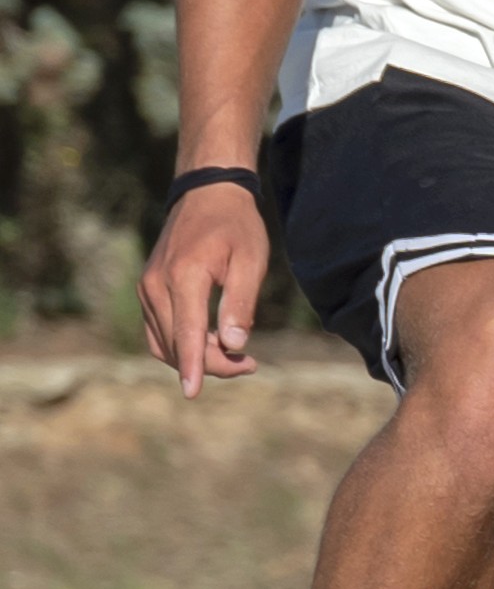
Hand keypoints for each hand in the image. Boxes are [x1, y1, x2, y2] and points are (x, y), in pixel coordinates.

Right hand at [140, 184, 269, 395]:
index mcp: (184, 276)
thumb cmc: (236, 226)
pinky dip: (182, 345)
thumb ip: (241, 304)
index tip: (192, 394)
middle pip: (177, 343)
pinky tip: (211, 341)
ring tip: (235, 353)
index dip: (193, 365)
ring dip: (195, 357)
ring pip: (164, 342)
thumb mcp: (251, 261)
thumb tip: (234, 345)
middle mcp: (156, 285)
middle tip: (250, 364)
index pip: (187, 333)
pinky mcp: (147, 290)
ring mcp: (147, 288)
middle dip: (210, 364)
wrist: (206, 194)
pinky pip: (159, 331)